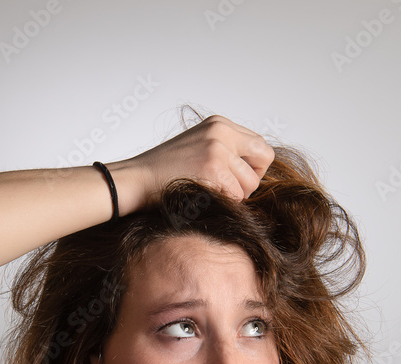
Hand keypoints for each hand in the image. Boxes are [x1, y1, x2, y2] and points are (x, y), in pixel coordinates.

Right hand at [109, 115, 275, 211]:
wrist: (135, 179)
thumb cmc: (163, 171)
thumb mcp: (197, 146)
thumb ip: (225, 149)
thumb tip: (256, 168)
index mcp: (218, 124)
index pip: (259, 144)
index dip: (252, 165)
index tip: (235, 176)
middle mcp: (221, 131)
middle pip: (264, 158)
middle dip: (252, 178)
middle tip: (232, 188)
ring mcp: (217, 149)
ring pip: (251, 183)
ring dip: (236, 195)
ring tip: (211, 192)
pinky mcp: (213, 169)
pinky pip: (237, 196)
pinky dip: (224, 203)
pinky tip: (203, 197)